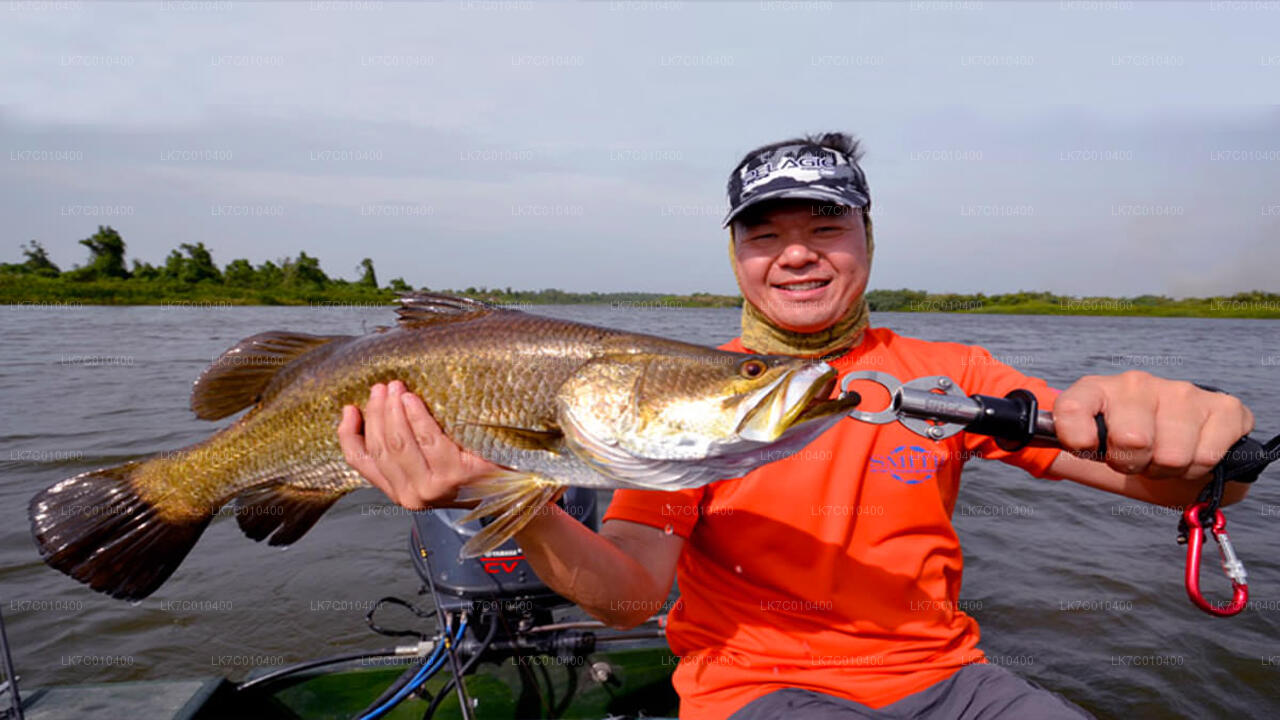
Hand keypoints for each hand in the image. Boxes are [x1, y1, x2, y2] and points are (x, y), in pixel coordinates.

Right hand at [337, 380, 502, 509]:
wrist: (511, 491)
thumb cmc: (470, 473)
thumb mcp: (430, 468)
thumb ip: (406, 452)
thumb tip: (378, 413)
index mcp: (398, 492)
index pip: (361, 461)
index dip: (348, 433)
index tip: (350, 409)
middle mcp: (411, 495)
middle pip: (380, 446)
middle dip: (376, 412)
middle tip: (381, 388)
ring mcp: (432, 487)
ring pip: (398, 442)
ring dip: (393, 410)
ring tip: (395, 388)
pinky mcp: (454, 475)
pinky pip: (428, 439)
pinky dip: (417, 416)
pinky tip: (413, 400)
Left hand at [1054, 370, 1254, 480]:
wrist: (1182, 444)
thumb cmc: (1127, 446)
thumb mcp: (1086, 446)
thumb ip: (1052, 444)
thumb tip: (1009, 437)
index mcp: (1097, 390)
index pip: (1071, 408)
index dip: (1075, 436)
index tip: (1084, 447)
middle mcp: (1138, 384)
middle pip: (1131, 441)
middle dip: (1132, 464)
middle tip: (1134, 460)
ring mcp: (1182, 392)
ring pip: (1171, 455)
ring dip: (1167, 469)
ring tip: (1162, 458)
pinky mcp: (1224, 407)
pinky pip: (1206, 456)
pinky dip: (1199, 468)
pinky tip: (1193, 453)